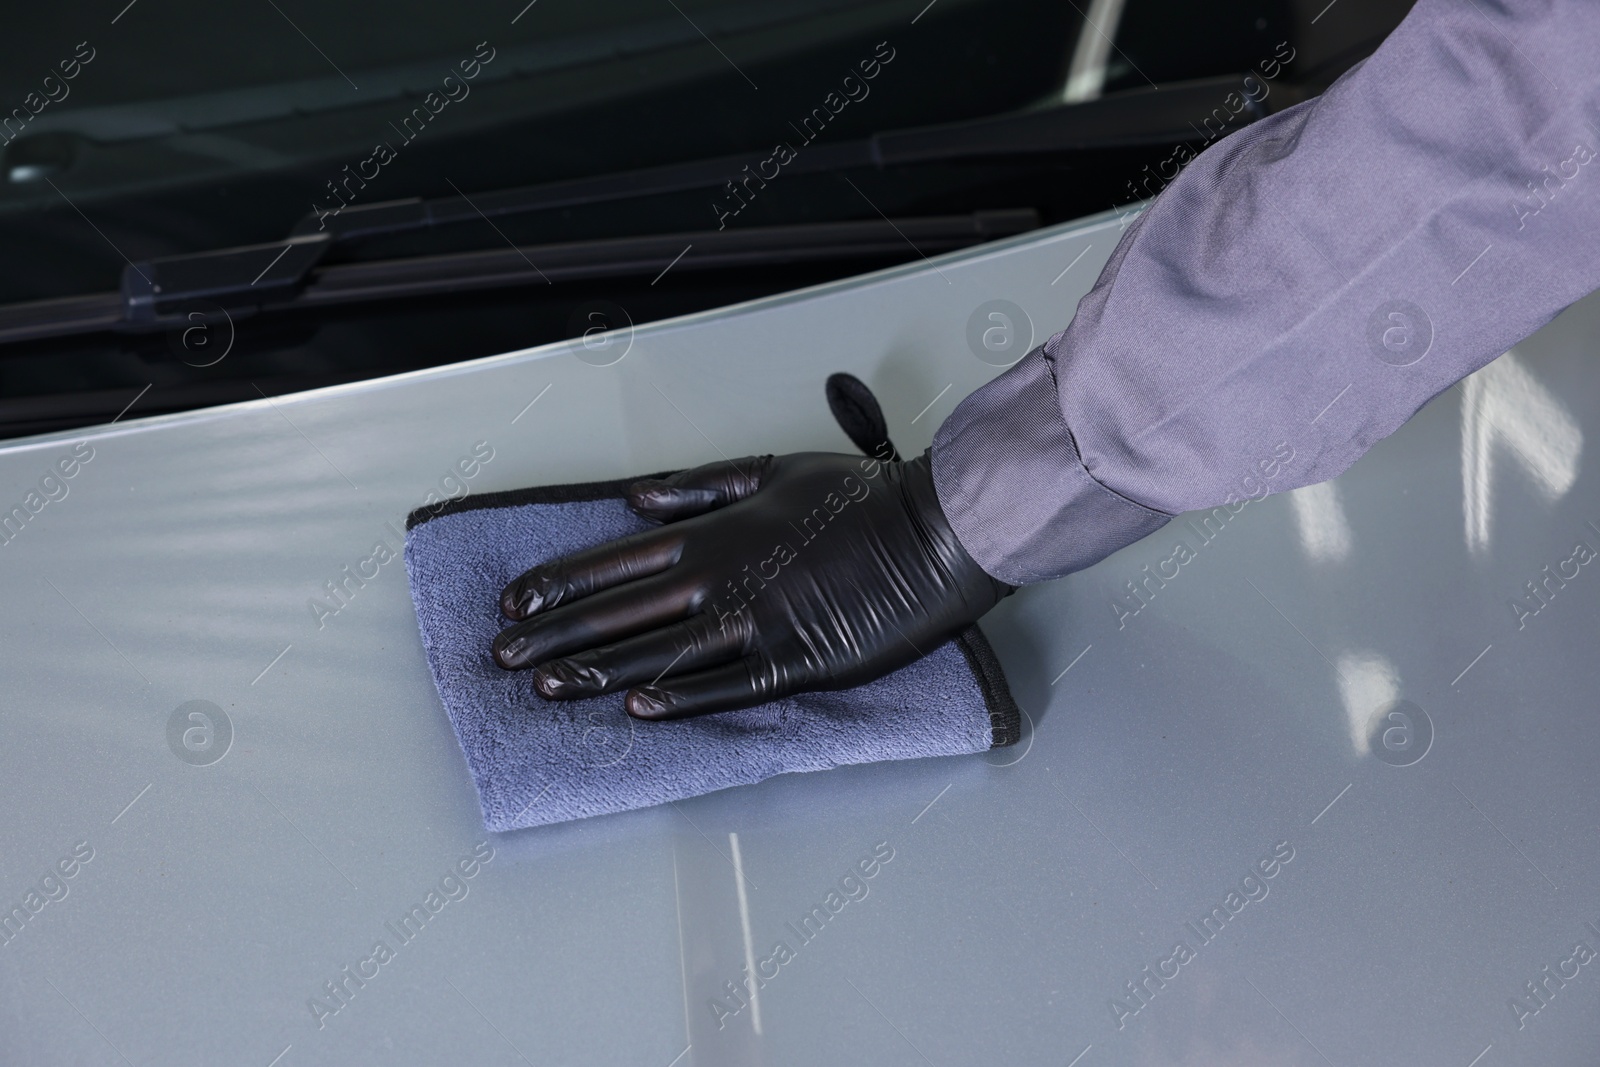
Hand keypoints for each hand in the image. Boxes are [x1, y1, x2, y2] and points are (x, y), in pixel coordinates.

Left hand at [492, 450, 1011, 719]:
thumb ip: (700, 486)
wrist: (932, 530)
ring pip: (657, 653)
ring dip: (594, 670)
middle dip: (552, 634)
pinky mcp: (795, 663)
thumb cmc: (860, 498)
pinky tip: (638, 710)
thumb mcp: (773, 470)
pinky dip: (681, 699)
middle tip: (501, 657)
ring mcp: (755, 623)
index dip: (556, 584)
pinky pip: (726, 688)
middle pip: (618, 611)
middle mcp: (720, 578)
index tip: (512, 603)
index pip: (614, 561)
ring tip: (544, 688)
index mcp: (713, 531)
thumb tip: (638, 499)